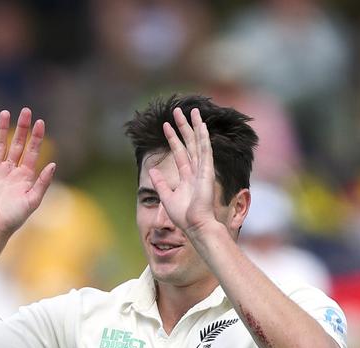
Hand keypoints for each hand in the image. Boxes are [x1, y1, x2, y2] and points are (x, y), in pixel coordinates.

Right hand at [0, 107, 56, 243]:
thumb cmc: (14, 218)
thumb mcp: (33, 200)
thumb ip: (43, 182)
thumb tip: (54, 164)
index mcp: (25, 176)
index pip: (32, 151)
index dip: (37, 137)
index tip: (40, 122)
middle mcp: (11, 170)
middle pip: (17, 144)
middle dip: (22, 128)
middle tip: (26, 111)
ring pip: (0, 145)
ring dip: (3, 129)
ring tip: (5, 113)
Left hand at [148, 108, 219, 239]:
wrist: (195, 225)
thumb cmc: (184, 216)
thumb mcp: (167, 197)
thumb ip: (160, 183)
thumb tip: (152, 171)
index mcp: (187, 175)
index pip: (179, 151)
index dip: (173, 138)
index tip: (166, 125)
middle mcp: (196, 170)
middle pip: (189, 143)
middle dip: (183, 126)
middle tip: (177, 111)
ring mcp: (202, 169)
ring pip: (198, 142)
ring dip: (194, 126)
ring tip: (192, 110)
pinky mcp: (207, 171)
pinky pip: (205, 150)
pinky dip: (203, 137)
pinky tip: (201, 125)